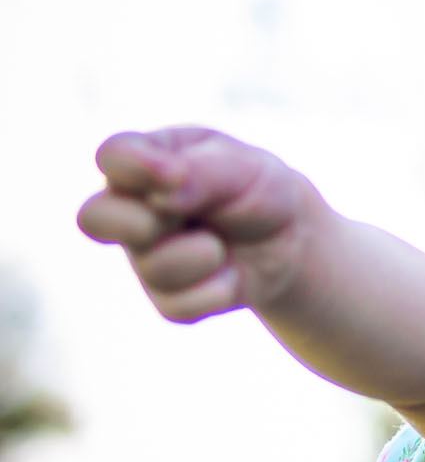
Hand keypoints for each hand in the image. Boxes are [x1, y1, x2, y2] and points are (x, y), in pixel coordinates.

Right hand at [76, 127, 317, 321]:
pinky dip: (216, 291)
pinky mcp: (165, 296)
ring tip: (222, 244)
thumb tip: (160, 193)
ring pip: (152, 267)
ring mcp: (143, 254)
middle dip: (135, 224)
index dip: (135, 166)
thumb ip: (202, 172)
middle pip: (95, 218)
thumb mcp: (244, 168)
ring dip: (202, 255)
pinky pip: (178, 305)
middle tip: (172, 218)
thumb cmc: (258, 189)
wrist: (291, 239)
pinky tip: (230, 277)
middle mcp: (131, 207)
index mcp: (146, 159)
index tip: (173, 175)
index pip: (115, 156)